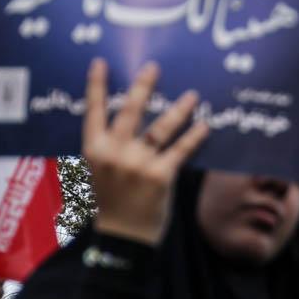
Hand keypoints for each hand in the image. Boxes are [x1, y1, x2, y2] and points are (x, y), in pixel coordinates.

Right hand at [82, 59, 208, 245]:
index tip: (100, 62)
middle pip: (130, 112)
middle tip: (153, 66)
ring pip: (161, 129)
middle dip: (143, 87)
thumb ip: (112, 145)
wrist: (123, 236)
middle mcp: (114, 154)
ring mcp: (137, 165)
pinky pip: (180, 150)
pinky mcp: (160, 176)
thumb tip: (133, 114)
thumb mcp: (102, 169)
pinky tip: (205, 125)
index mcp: (94, 149)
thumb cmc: (113, 199)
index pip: (93, 112)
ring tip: (193, 95)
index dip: (96, 86)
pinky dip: (194, 137)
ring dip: (179, 110)